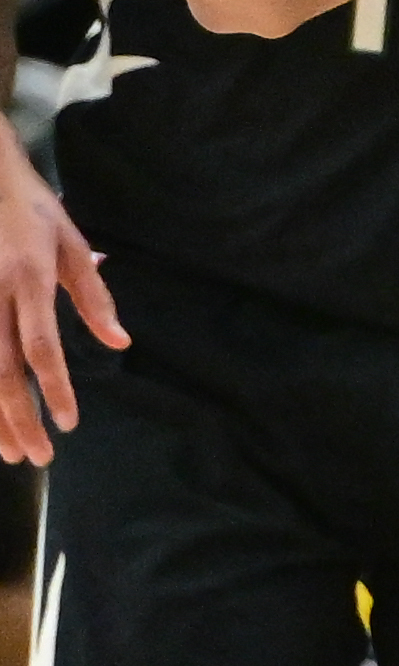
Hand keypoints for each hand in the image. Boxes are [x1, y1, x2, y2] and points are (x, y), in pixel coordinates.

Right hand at [0, 137, 125, 464]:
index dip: (54, 388)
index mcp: (30, 277)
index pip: (41, 346)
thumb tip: (119, 343)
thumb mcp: (71, 242)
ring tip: (8, 451)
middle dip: (18, 418)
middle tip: (36, 457)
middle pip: (1, 369)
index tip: (67, 424)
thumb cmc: (31, 209)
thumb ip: (93, 296)